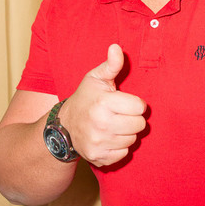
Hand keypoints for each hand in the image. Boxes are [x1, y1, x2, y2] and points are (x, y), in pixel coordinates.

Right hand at [60, 44, 146, 166]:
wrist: (64, 126)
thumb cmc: (86, 98)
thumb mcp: (96, 78)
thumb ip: (111, 64)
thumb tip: (117, 47)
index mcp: (103, 103)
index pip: (140, 107)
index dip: (134, 104)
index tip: (123, 102)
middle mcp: (100, 124)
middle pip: (139, 125)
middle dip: (132, 119)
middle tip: (119, 115)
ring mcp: (98, 143)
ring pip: (132, 140)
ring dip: (126, 133)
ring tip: (114, 126)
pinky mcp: (98, 157)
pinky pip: (123, 154)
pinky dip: (119, 147)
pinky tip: (109, 138)